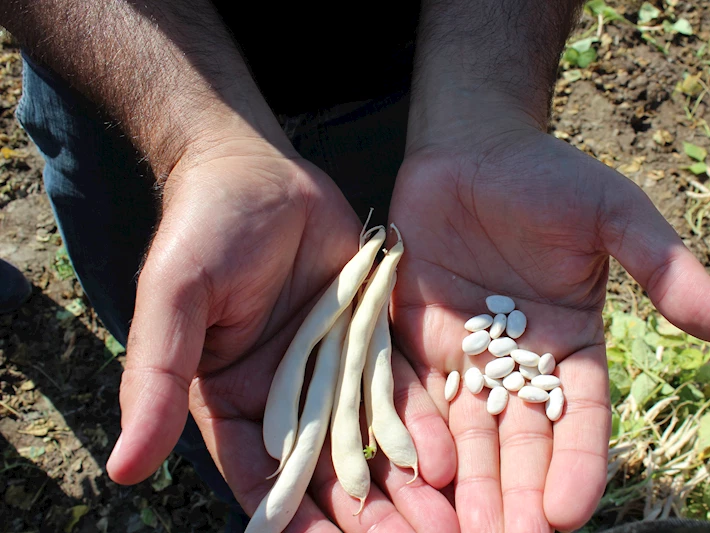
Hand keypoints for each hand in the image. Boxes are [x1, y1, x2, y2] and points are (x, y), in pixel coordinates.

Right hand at [105, 128, 456, 530]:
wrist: (258, 170)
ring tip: (441, 523)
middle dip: (366, 515)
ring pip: (370, 438)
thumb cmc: (203, 230)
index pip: (264, 477)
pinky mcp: (367, 336)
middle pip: (327, 470)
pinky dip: (419, 424)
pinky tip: (446, 459)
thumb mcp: (173, 302)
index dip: (294, 519)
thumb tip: (123, 469)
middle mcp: (286, 395)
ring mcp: (331, 367)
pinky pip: (396, 386)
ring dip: (402, 485)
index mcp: (233, 400)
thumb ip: (156, 381)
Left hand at [389, 125, 709, 531]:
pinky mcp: (417, 337)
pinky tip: (422, 472)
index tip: (571, 512)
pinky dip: (420, 431)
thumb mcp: (615, 216)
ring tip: (469, 527)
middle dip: (519, 489)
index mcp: (571, 343)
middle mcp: (518, 359)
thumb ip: (664, 269)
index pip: (580, 415)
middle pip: (521, 437)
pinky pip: (417, 392)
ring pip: (470, 428)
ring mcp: (465, 353)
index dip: (578, 462)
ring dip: (471, 479)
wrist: (470, 150)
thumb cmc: (547, 176)